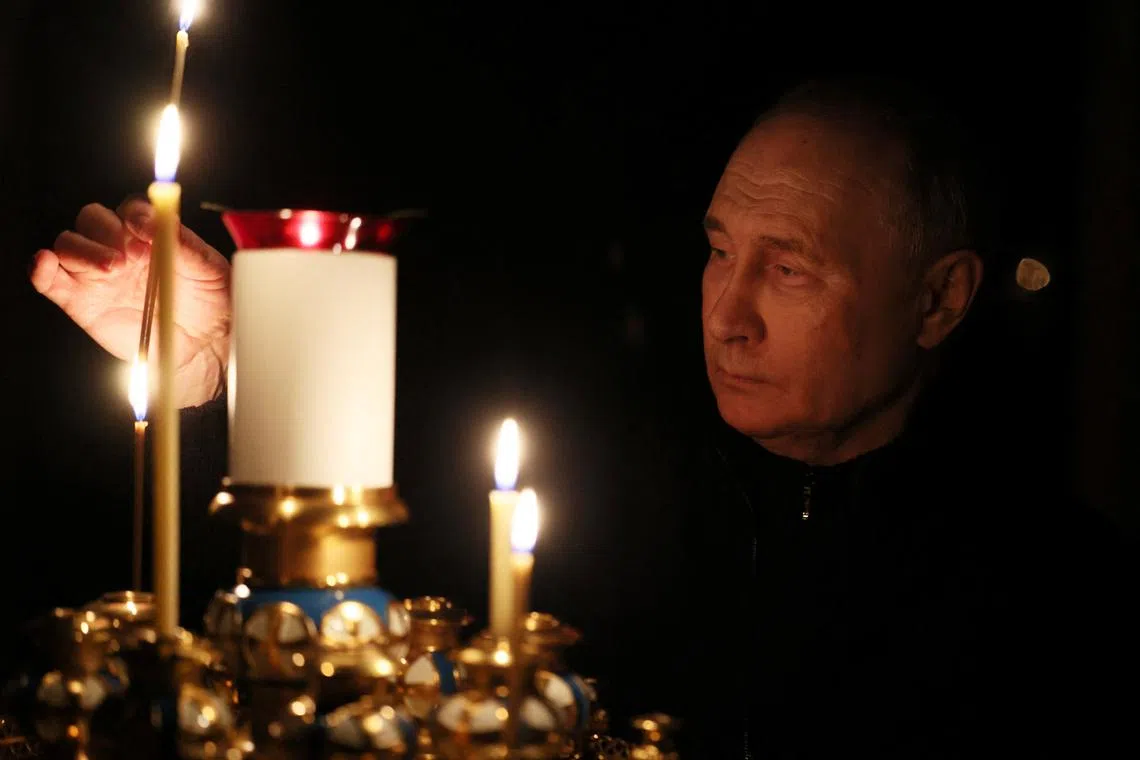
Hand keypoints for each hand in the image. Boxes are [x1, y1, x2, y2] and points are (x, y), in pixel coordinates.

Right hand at [30, 197, 230, 408]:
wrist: (203, 345)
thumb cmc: (210, 301)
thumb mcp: (209, 269)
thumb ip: (184, 242)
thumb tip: (154, 219)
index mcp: (150, 232)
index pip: (130, 207)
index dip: (134, 213)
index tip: (144, 227)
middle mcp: (118, 246)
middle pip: (92, 219)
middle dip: (105, 232)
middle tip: (127, 258)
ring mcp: (96, 272)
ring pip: (68, 244)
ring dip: (82, 251)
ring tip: (111, 271)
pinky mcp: (78, 300)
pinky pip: (50, 279)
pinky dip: (41, 270)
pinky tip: (45, 266)